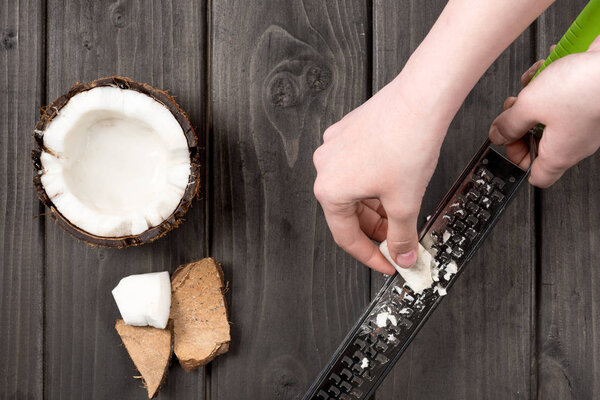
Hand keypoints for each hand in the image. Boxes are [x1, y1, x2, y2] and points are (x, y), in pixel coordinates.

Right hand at [313, 78, 449, 273]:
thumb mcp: (405, 202)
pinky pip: (358, 167)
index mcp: (329, 189)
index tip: (387, 264)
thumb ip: (401, 237)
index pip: (346, 237)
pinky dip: (375, 183)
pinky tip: (395, 184)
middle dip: (375, 230)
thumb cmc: (407, 143)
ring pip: (354, 190)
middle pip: (348, 213)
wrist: (420, 99)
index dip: (370, 256)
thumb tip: (402, 256)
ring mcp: (335, 146)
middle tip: (398, 242)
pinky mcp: (348, 131)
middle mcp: (325, 167)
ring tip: (400, 213)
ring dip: (376, 207)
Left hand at [489, 36, 599, 186]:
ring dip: (534, 96)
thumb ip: (509, 123)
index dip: (516, 159)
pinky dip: (551, 82)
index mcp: (560, 154)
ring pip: (547, 115)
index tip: (507, 139)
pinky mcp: (587, 102)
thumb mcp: (530, 105)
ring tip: (533, 82)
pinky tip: (548, 69)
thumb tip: (498, 134)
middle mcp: (575, 143)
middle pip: (537, 141)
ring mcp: (583, 122)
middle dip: (520, 121)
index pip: (535, 175)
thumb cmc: (583, 85)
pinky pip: (562, 96)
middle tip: (514, 107)